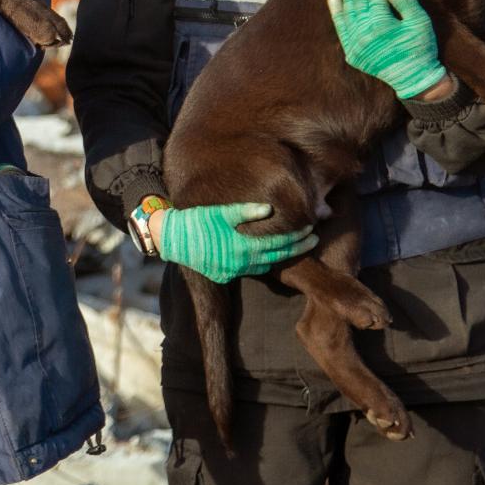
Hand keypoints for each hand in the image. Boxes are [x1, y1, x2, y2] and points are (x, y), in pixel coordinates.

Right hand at [157, 203, 316, 283]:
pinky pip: (251, 269)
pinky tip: (268, 256)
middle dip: (297, 248)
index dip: (298, 236)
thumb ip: (246, 211)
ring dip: (283, 257)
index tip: (312, 229)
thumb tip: (269, 209)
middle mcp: (242, 262)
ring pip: (266, 266)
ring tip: (295, 248)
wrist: (171, 238)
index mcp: (244, 246)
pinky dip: (264, 263)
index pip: (280, 243)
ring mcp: (233, 271)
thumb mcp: (221, 212)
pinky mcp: (225, 275)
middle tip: (313, 240)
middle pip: (278, 256)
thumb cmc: (196, 221)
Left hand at [327, 0, 447, 99]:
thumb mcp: (420, 22)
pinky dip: (336, 10)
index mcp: (381, 25)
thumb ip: (404, 1)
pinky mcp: (351, 51)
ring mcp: (354, 43)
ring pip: (347, 10)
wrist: (413, 78)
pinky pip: (340, 27)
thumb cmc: (420, 48)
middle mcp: (363, 34)